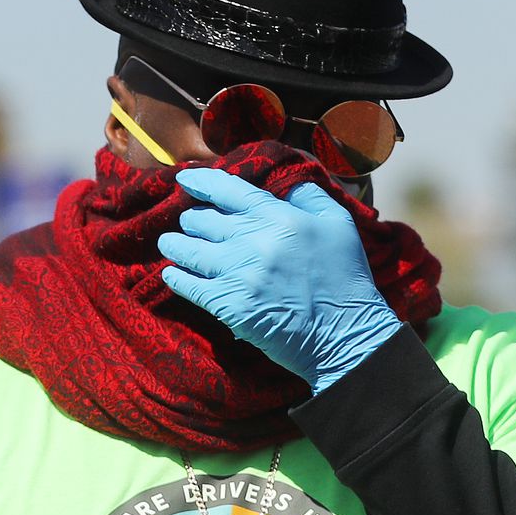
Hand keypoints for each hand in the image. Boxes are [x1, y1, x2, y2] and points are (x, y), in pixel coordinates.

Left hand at [157, 166, 402, 394]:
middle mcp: (254, 240)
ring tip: (169, 243)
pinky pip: (189, 286)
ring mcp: (239, 273)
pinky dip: (177, 278)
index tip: (184, 180)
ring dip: (175, 245)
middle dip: (192, 219)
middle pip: (203, 220)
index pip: (229, 190)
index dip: (201, 182)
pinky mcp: (230, 305)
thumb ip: (309, 195)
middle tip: (188, 223)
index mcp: (280, 216)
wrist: (345, 333)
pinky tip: (172, 274)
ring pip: (189, 250)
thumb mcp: (339, 223)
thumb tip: (285, 181)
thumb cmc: (346, 278)